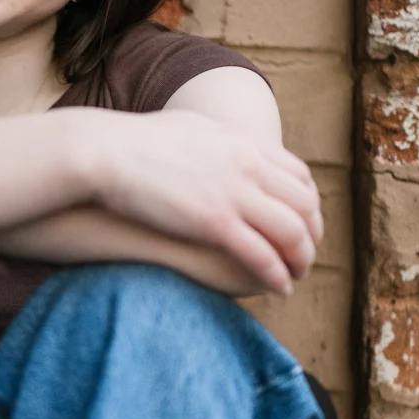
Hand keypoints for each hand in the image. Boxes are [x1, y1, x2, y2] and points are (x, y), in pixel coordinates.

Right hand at [82, 108, 322, 295]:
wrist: (105, 151)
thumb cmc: (136, 141)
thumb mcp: (192, 129)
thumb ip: (220, 141)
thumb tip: (229, 149)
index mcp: (245, 142)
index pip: (300, 175)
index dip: (309, 203)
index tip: (305, 223)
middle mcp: (248, 165)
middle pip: (304, 205)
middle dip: (313, 234)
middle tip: (306, 255)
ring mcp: (234, 194)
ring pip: (292, 232)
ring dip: (302, 259)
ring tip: (297, 276)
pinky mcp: (214, 223)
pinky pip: (262, 255)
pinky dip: (277, 275)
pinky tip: (280, 289)